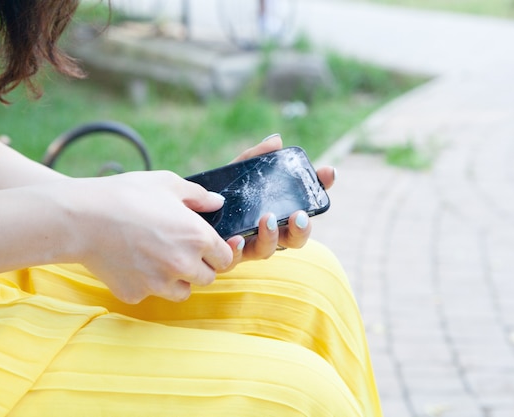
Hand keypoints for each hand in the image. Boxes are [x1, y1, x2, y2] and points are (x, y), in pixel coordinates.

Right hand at [68, 171, 232, 303]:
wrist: (81, 217)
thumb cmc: (126, 195)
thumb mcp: (167, 183)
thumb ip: (198, 195)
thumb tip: (217, 203)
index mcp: (198, 238)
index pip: (227, 258)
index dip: (219, 250)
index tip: (207, 245)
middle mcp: (183, 265)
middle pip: (208, 278)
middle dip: (199, 265)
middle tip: (180, 249)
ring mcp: (159, 284)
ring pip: (183, 291)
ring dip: (177, 279)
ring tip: (158, 257)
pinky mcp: (136, 294)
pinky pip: (150, 293)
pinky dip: (146, 283)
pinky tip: (132, 261)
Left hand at [221, 134, 335, 269]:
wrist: (185, 211)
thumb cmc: (217, 194)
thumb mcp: (236, 172)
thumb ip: (255, 158)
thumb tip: (277, 141)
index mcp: (276, 213)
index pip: (305, 204)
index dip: (320, 189)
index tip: (328, 173)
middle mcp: (267, 233)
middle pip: (295, 238)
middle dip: (302, 229)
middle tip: (299, 215)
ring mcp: (248, 246)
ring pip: (269, 250)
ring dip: (272, 237)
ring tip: (267, 220)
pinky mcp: (225, 255)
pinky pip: (235, 258)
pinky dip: (238, 249)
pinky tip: (238, 238)